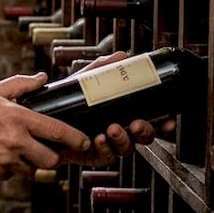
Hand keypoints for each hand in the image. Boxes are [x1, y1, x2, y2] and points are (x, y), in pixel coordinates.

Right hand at [0, 73, 93, 181]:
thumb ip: (21, 84)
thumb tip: (43, 78)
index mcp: (18, 118)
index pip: (58, 132)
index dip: (77, 139)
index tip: (85, 142)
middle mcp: (15, 141)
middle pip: (51, 159)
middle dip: (53, 156)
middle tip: (47, 149)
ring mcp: (5, 160)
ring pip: (32, 170)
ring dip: (30, 163)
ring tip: (16, 150)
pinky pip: (12, 175)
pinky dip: (10, 168)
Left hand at [56, 51, 176, 166]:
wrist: (44, 116)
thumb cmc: (67, 100)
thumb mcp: (86, 81)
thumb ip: (103, 68)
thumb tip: (122, 55)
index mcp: (122, 114)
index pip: (149, 120)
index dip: (163, 123)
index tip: (169, 120)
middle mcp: (119, 130)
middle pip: (143, 137)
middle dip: (144, 131)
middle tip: (136, 123)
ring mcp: (107, 145)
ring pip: (126, 148)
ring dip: (123, 139)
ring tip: (113, 128)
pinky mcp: (93, 155)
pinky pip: (105, 157)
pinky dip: (105, 148)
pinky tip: (99, 139)